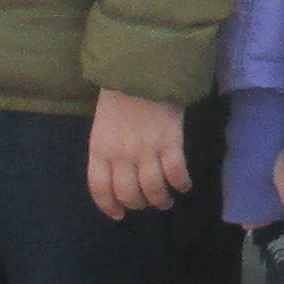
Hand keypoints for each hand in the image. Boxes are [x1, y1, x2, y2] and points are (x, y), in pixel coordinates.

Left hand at [88, 90, 189, 218]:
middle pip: (128, 193)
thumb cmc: (120, 93)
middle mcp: (121, 154)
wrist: (142, 68)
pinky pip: (176, 172)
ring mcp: (146, 149)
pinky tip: (184, 185)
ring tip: (165, 201)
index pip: (100, 188)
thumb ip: (107, 149)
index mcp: (100, 148)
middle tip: (146, 203)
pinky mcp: (170, 142)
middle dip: (138, 204)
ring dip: (160, 200)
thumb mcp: (103, 124)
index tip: (119, 215)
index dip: (109, 206)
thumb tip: (117, 173)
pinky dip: (181, 183)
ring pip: (152, 189)